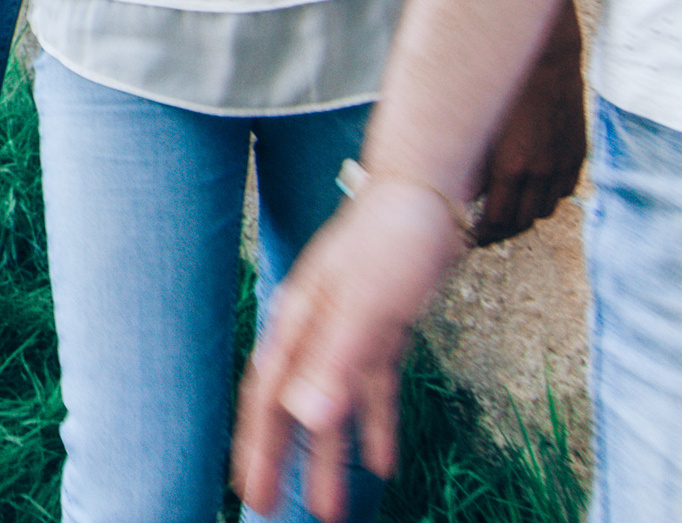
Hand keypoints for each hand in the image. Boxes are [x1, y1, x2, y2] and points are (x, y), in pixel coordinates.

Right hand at [234, 181, 465, 520]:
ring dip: (331, 458)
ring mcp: (348, 331)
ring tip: (332, 511)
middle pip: (291, 409)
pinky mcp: (380, 330)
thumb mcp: (366, 308)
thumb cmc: (391, 241)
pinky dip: (376, 426)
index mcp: (298, 326)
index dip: (259, 450)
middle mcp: (315, 332)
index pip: (268, 400)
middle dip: (281, 462)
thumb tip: (306, 421)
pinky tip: (385, 462)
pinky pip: (372, 391)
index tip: (253, 496)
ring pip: (332, 408)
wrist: (428, 191)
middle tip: (270, 513)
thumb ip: (335, 363)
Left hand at [471, 0, 586, 244]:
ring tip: (504, 208)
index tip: (468, 235)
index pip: (499, 221)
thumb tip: (459, 192)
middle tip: (482, 229)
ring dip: (525, 213)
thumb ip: (468, 163)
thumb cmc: (497, 81)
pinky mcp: (578, 151)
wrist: (543, 53)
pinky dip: (548, 195)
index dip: (482, 234)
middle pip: (523, 221)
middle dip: (501, 230)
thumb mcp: (472, 124)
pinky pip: (565, 190)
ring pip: (546, 209)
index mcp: (512, 167)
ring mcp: (563, 162)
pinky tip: (530, 188)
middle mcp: (541, 170)